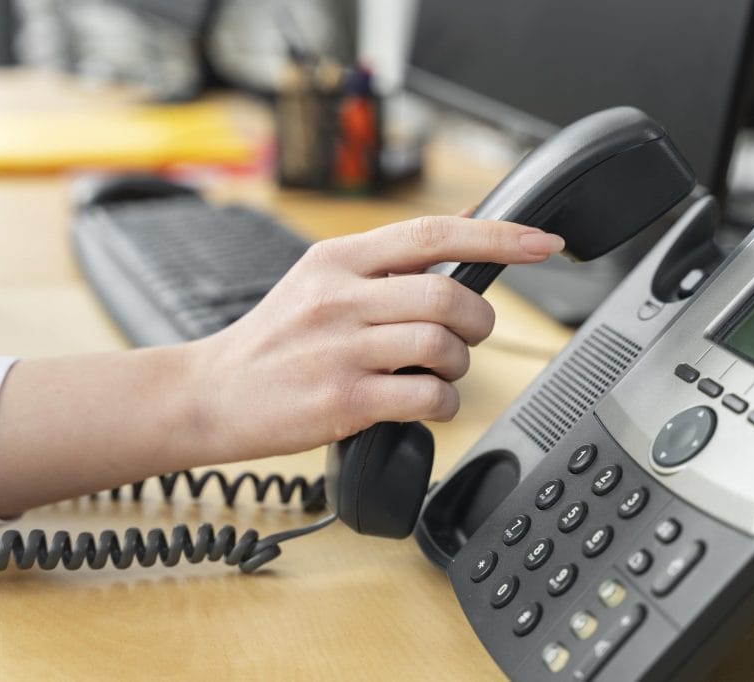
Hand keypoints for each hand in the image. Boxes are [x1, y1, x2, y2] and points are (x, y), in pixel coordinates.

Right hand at [189, 215, 564, 460]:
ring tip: (438, 373)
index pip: (433, 234)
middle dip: (477, 321)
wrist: (211, 393)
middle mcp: (340, 296)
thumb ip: (389, 260)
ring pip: (441, 344)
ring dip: (459, 365)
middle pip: (447, 295)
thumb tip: (463, 231)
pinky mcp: (341, 399)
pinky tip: (427, 403)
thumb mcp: (322, 278)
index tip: (542, 242)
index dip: (498, 236)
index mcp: (339, 258)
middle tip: (467, 336)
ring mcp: (339, 348)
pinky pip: (425, 396)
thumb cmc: (277, 339)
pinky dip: (443, 403)